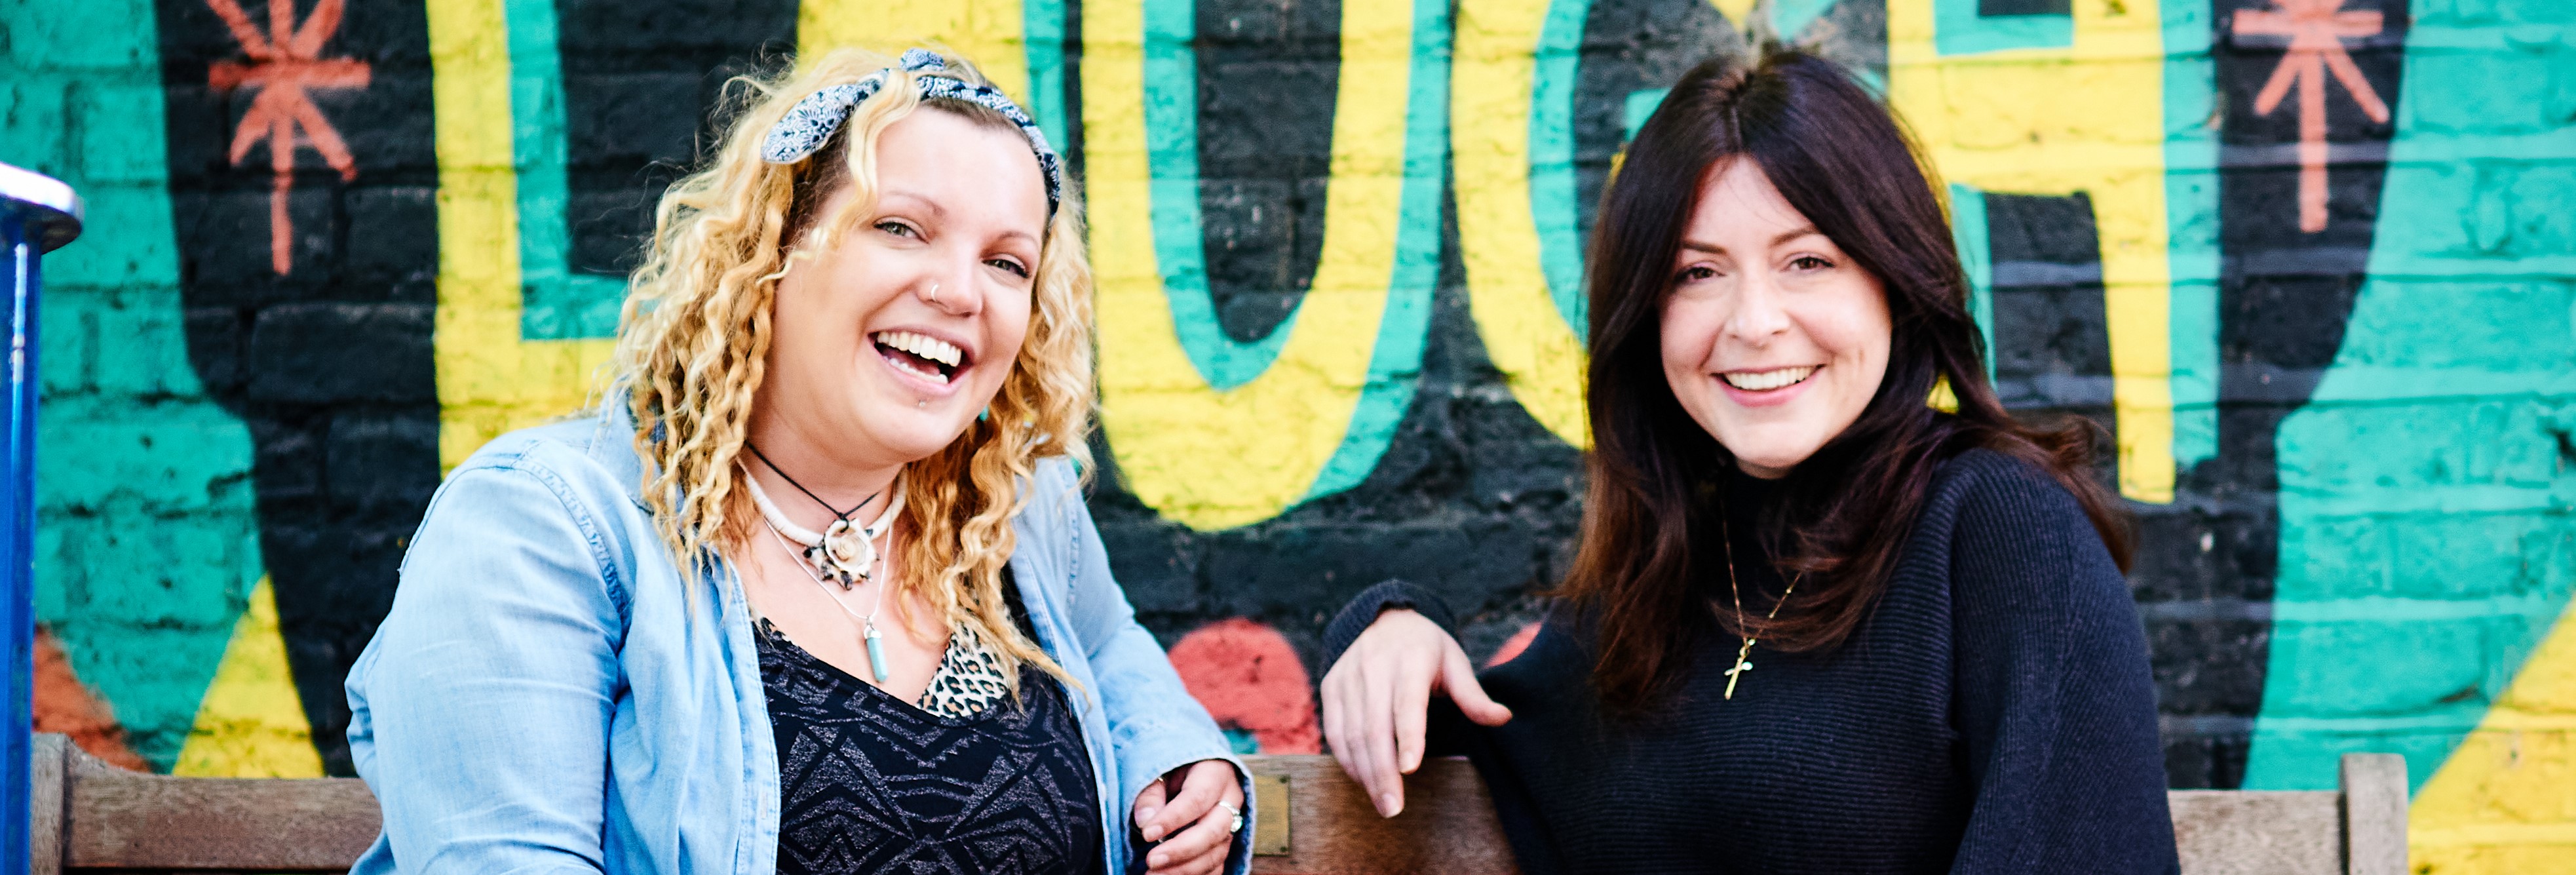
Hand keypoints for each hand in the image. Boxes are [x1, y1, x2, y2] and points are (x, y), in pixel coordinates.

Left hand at [1134, 758, 1244, 874]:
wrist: (1192, 770)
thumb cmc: (1171, 768)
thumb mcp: (1158, 769)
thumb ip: (1150, 794)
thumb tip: (1145, 822)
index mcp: (1215, 772)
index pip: (1197, 798)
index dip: (1173, 819)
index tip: (1147, 834)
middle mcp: (1230, 798)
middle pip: (1214, 830)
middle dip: (1182, 850)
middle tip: (1152, 861)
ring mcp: (1232, 823)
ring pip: (1217, 853)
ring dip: (1186, 869)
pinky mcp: (1225, 842)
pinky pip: (1217, 866)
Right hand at [1320, 608, 1513, 818]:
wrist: (1382, 618)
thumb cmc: (1426, 648)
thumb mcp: (1455, 662)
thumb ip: (1474, 695)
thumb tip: (1504, 718)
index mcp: (1410, 660)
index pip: (1407, 703)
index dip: (1408, 737)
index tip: (1409, 770)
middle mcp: (1374, 668)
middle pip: (1375, 727)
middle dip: (1383, 771)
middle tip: (1394, 808)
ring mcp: (1348, 678)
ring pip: (1352, 734)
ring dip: (1366, 773)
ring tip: (1384, 803)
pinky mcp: (1331, 688)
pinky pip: (1335, 732)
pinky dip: (1348, 760)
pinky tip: (1365, 781)